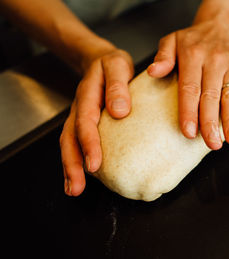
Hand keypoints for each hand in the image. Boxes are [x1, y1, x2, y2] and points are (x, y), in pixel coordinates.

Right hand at [60, 48, 133, 195]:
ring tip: (74, 189)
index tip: (94, 163)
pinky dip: (75, 161)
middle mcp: (79, 108)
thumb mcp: (118, 65)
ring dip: (70, 167)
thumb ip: (118, 85)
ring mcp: (78, 116)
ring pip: (69, 144)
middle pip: (70, 137)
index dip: (89, 143)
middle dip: (73, 163)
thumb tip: (120, 111)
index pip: (86, 121)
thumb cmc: (113, 65)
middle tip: (78, 185)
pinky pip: (75, 143)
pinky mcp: (83, 124)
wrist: (101, 60)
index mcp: (88, 94)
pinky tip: (80, 179)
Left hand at [147, 19, 228, 149]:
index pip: (190, 88)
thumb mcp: (171, 40)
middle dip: (212, 122)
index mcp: (193, 55)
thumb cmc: (192, 40)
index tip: (189, 132)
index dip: (189, 111)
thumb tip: (153, 72)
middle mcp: (214, 61)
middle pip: (212, 96)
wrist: (218, 26)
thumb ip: (163, 56)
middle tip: (212, 144)